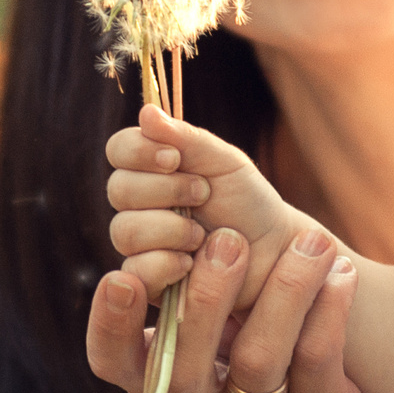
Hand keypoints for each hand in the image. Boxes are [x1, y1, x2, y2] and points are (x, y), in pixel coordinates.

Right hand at [84, 224, 392, 392]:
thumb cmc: (259, 369)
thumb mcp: (216, 341)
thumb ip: (187, 291)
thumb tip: (173, 206)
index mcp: (164, 388)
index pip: (116, 365)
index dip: (111, 327)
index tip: (121, 276)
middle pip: (184, 368)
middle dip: (205, 298)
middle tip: (228, 237)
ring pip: (257, 362)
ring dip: (284, 291)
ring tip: (312, 241)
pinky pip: (316, 365)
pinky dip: (328, 310)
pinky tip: (342, 272)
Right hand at [105, 105, 315, 311]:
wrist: (275, 252)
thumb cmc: (249, 202)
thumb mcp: (224, 163)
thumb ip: (186, 138)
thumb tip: (146, 111)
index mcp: (152, 169)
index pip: (118, 149)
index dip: (139, 152)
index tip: (175, 160)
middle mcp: (139, 205)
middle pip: (118, 190)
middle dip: (166, 191)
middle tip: (204, 195)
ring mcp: (141, 244)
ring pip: (125, 231)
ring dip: (170, 229)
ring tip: (204, 235)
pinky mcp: (148, 282)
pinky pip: (135, 271)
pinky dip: (165, 264)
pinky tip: (192, 263)